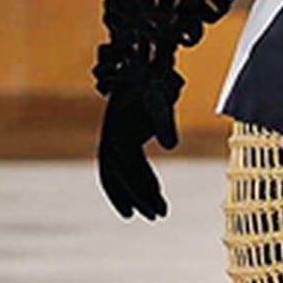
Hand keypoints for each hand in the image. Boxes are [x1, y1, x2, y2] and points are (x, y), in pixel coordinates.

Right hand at [95, 64, 180, 220]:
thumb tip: (171, 146)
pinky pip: (124, 168)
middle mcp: (111, 137)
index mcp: (117, 129)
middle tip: (158, 215)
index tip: (154, 205)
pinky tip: (148, 197)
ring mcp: (114, 140)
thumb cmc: (154, 83)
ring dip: (137, 194)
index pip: (129, 165)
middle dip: (139, 196)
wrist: (143, 66)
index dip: (138, 187)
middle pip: (122, 175)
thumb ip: (165, 122)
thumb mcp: (161, 101)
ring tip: (157, 213)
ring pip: (122, 174)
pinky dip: (134, 184)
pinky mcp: (122, 140)